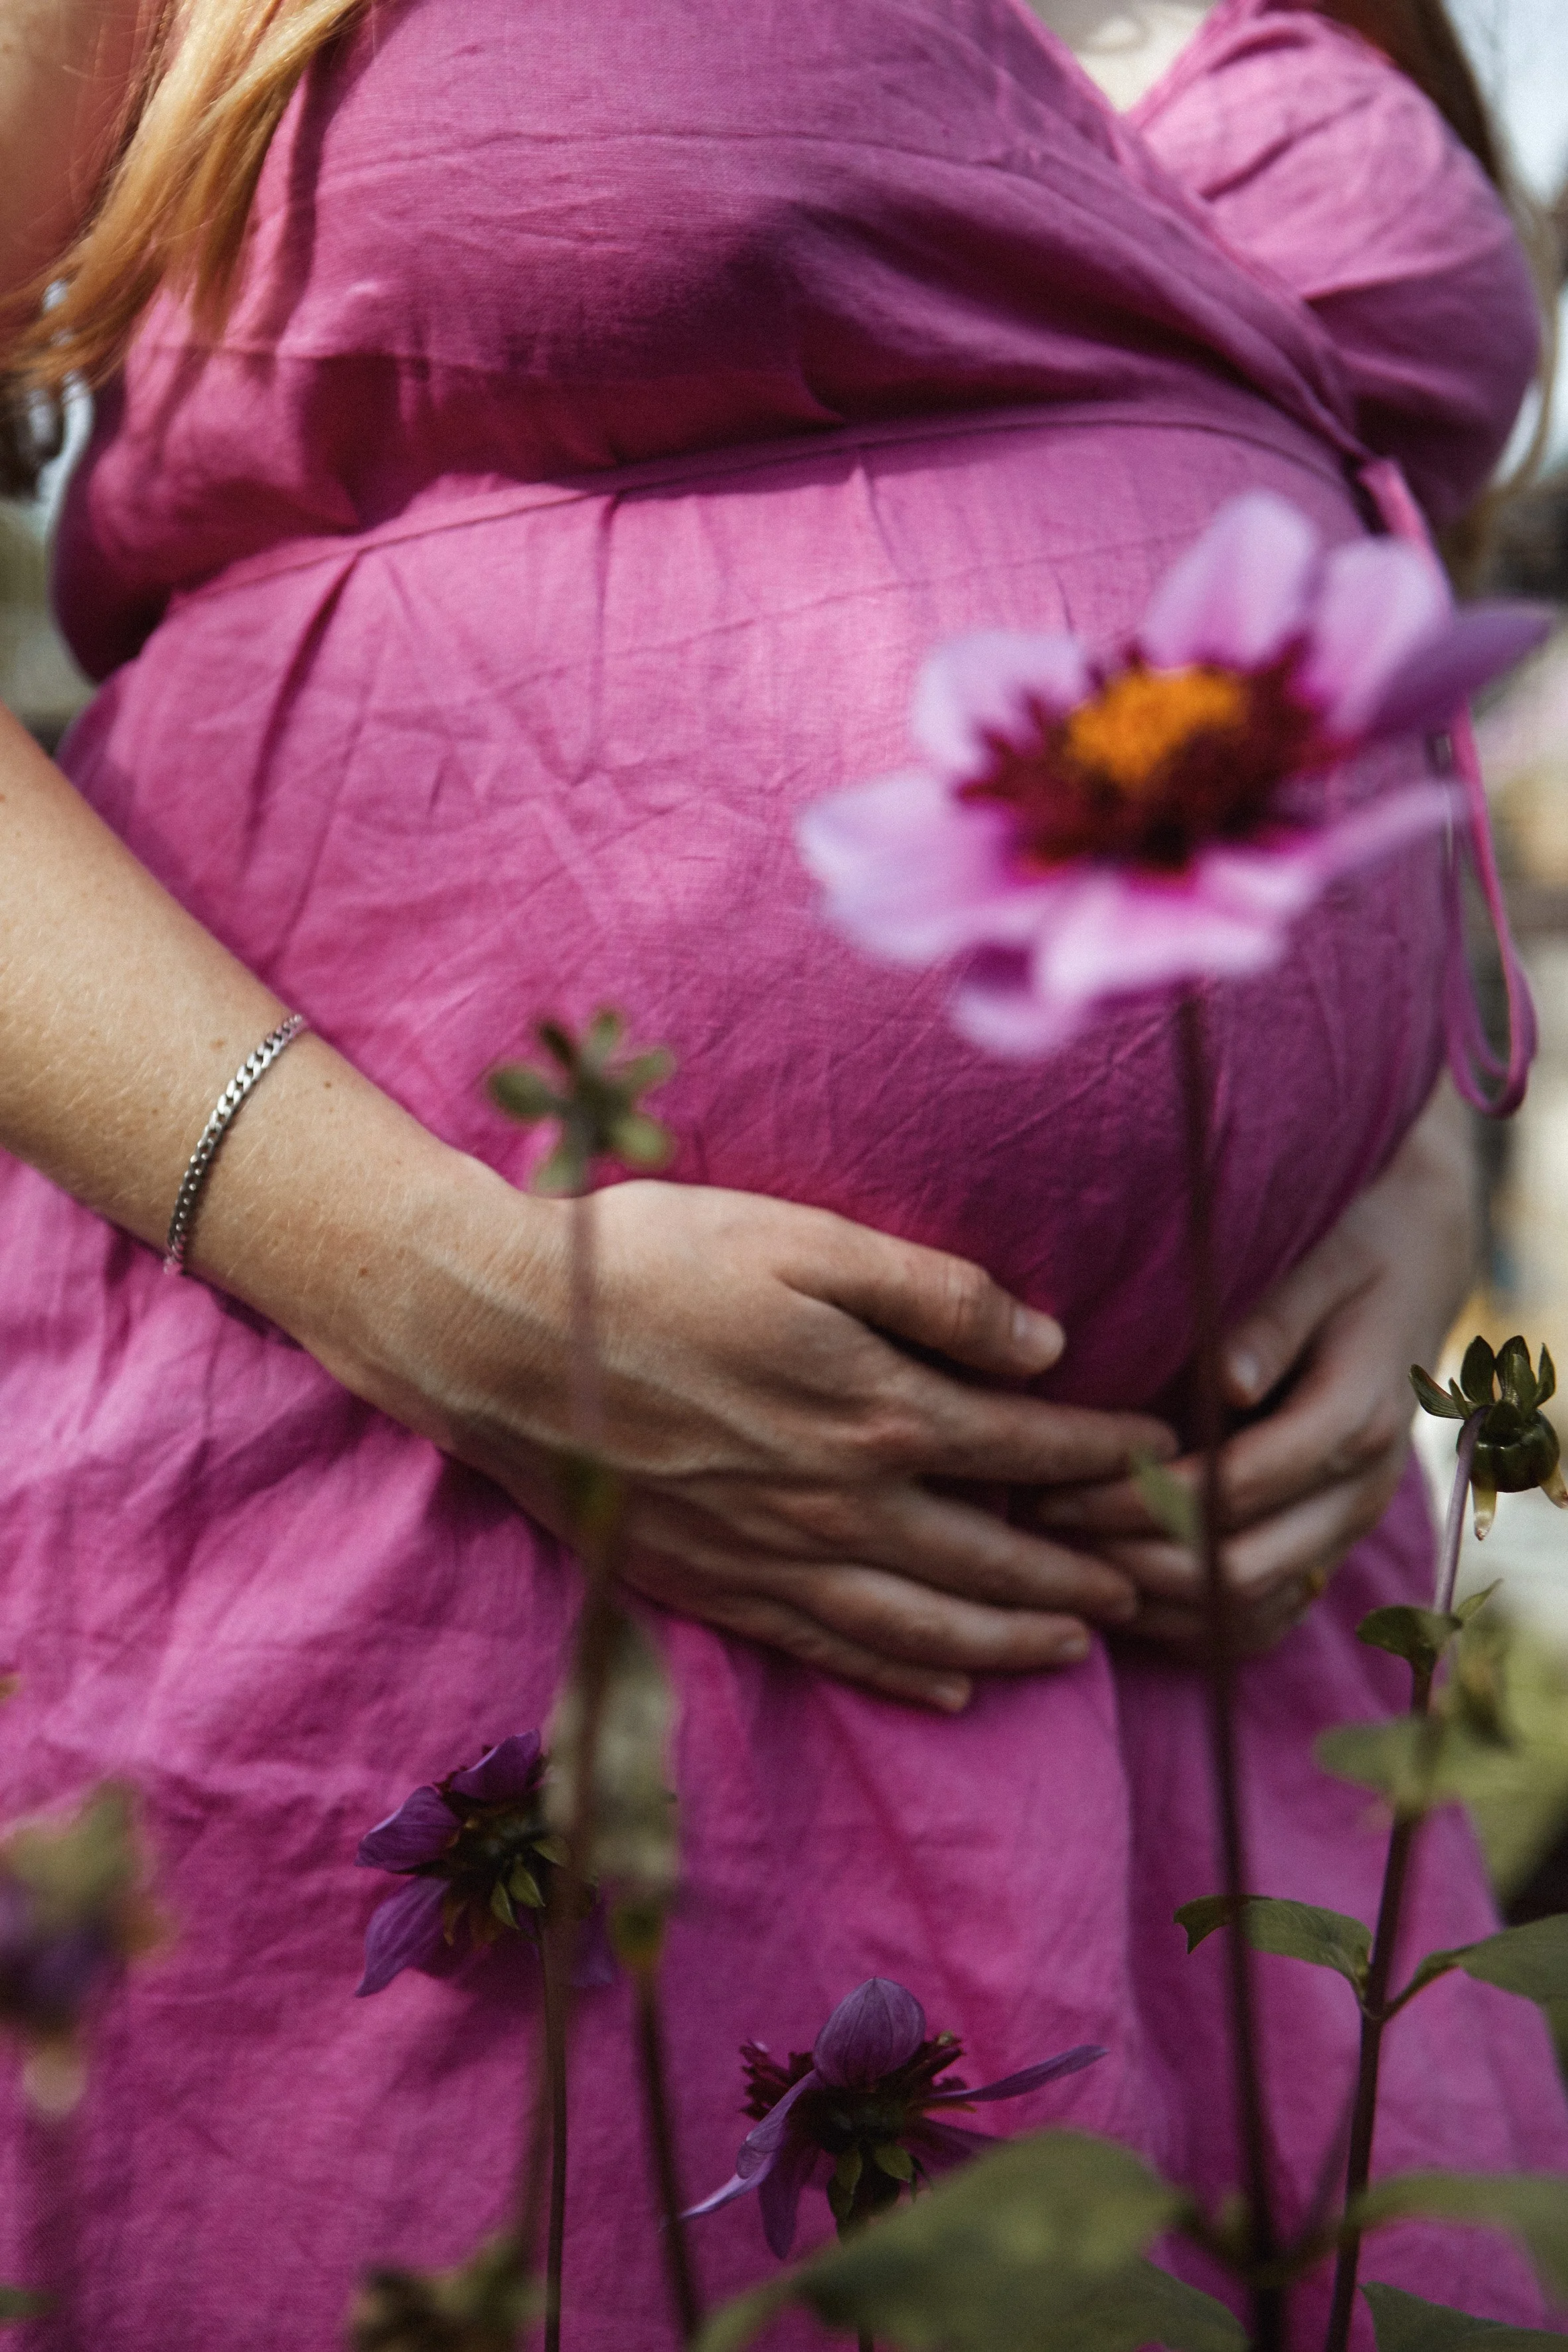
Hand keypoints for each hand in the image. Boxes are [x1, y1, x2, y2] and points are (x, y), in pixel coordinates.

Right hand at [352, 1171, 1177, 1710]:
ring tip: (1078, 1648)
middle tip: (1156, 1583)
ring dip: (1012, 1643)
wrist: (503, 1337)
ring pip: (924, 1627)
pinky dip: (902, 1676)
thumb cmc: (654, 1263)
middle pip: (994, 1559)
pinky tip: (945, 1690)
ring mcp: (773, 1559)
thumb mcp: (803, 1238)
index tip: (1166, 1456)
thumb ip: (933, 1291)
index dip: (1107, 1457)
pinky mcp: (713, 1585)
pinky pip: (830, 1650)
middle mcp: (838, 1506)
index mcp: (873, 1412)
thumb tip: (1046, 1345)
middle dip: (1086, 1573)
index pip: (1027, 1449)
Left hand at [1031, 1082, 1477, 1657]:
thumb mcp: (1320, 1264)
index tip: (1055, 1488)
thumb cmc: (1350, 1251)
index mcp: (1353, 1417)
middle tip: (1042, 1527)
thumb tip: (1224, 1379)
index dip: (1141, 1499)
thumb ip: (1272, 1321)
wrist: (1414, 1269)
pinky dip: (1189, 1620)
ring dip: (1153, 1598)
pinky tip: (1114, 1590)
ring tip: (1062, 1563)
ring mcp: (1345, 1526)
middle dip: (1133, 1557)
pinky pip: (1261, 1618)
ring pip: (1248, 1608)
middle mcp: (1358, 1490)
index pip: (1237, 1489)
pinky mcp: (1326, 1542)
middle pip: (1240, 1569)